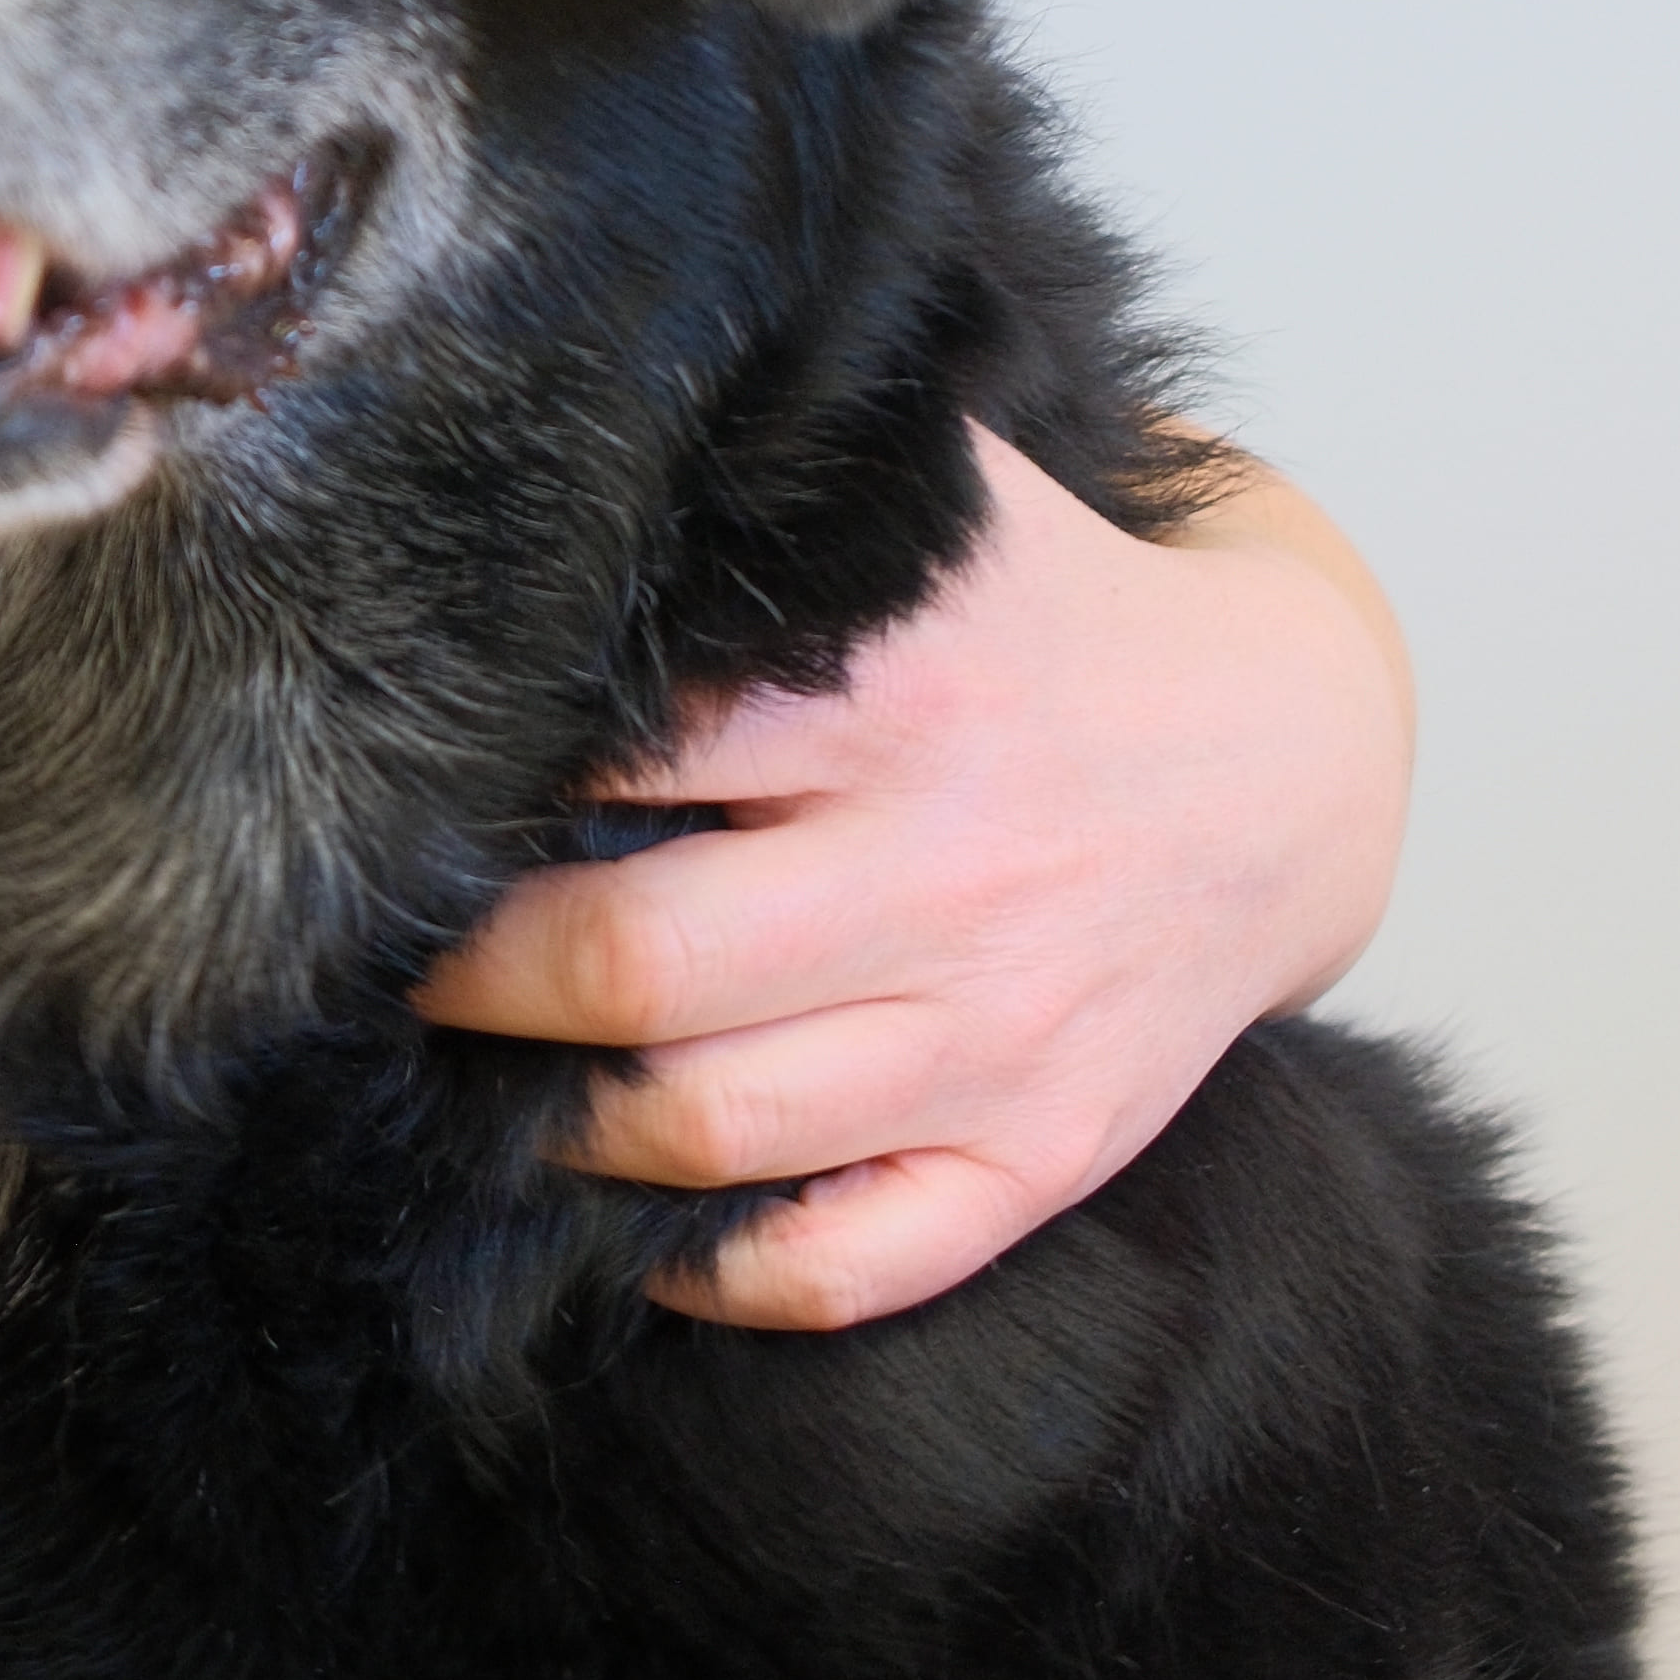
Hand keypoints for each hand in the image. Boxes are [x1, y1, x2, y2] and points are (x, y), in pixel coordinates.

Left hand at [420, 434, 1412, 1331]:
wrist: (1292, 767)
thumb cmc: (1055, 631)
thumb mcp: (942, 515)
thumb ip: (776, 478)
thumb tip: (568, 407)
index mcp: (899, 696)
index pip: (625, 759)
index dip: (477, 790)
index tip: (389, 800)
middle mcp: (945, 871)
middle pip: (635, 965)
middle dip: (472, 978)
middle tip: (386, 957)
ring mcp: (999, 1033)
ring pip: (716, 1131)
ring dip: (563, 1129)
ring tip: (481, 1089)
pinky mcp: (1045, 1153)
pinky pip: (857, 1262)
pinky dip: (729, 1272)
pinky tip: (646, 1238)